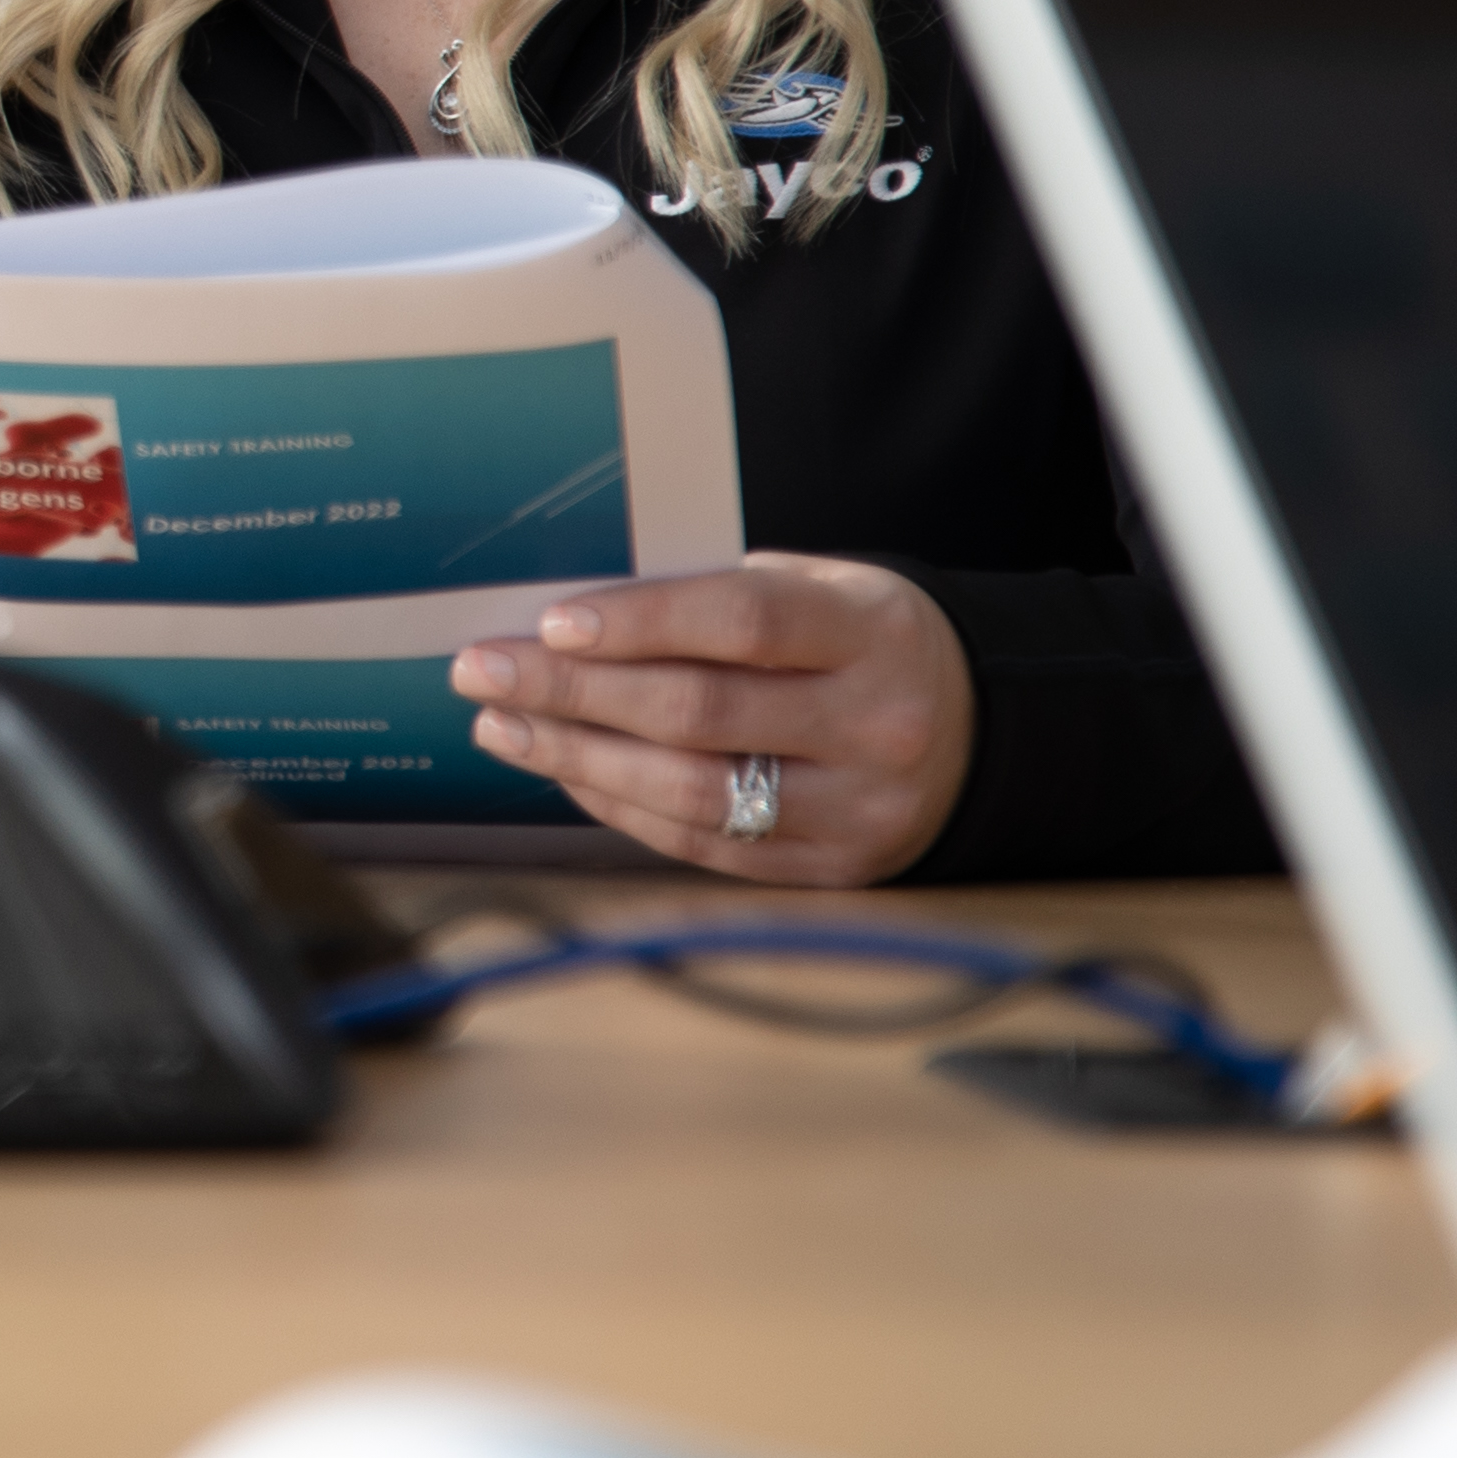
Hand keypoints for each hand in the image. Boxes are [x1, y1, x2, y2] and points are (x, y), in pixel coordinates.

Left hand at [448, 553, 973, 883]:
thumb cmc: (859, 641)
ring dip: (578, 759)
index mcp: (872, 632)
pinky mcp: (833, 868)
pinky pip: (705, 845)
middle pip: (699, 711)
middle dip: (572, 693)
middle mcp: (876, 725)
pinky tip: (567, 772)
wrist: (973, 729)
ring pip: (693, 792)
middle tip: (483, 672)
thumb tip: (572, 621)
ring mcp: (859, 808)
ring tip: (503, 728)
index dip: (640, 623)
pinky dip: (622, 808)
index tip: (550, 624)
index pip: (742, 622)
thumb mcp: (819, 589)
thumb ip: (715, 597)